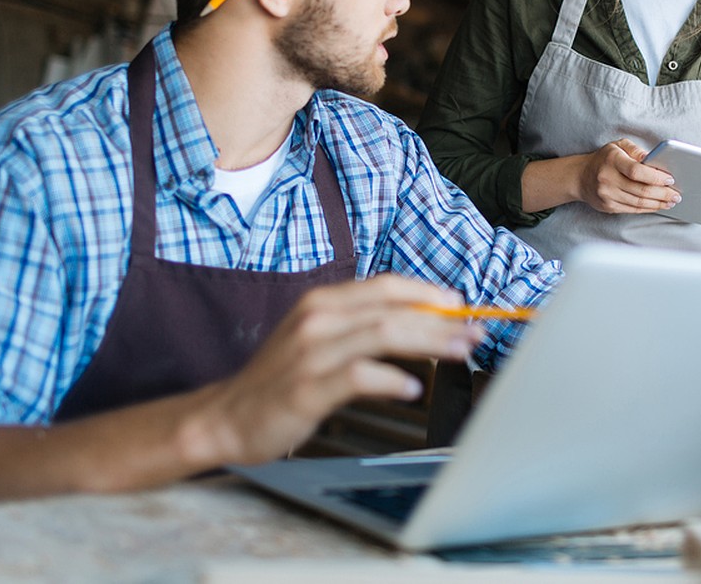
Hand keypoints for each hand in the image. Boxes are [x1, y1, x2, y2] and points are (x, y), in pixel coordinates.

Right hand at [200, 275, 484, 465]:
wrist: (226, 416)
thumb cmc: (280, 380)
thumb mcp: (319, 338)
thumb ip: (362, 326)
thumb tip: (421, 322)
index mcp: (323, 301)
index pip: (388, 285)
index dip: (429, 293)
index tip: (460, 306)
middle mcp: (318, 318)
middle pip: (394, 309)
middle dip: (442, 320)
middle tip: (474, 332)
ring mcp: (310, 352)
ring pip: (383, 334)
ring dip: (430, 342)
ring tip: (459, 353)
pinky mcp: (306, 387)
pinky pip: (359, 376)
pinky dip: (391, 379)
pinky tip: (413, 389)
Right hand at [575, 139, 681, 214]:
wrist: (580, 177)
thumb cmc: (604, 159)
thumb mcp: (618, 146)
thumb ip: (636, 150)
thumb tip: (653, 159)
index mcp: (612, 160)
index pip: (637, 171)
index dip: (656, 177)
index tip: (670, 179)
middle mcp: (608, 179)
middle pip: (641, 190)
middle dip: (663, 194)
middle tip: (676, 195)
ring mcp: (607, 195)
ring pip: (638, 202)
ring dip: (658, 203)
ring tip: (671, 201)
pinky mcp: (608, 207)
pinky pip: (633, 209)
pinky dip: (648, 208)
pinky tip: (658, 205)